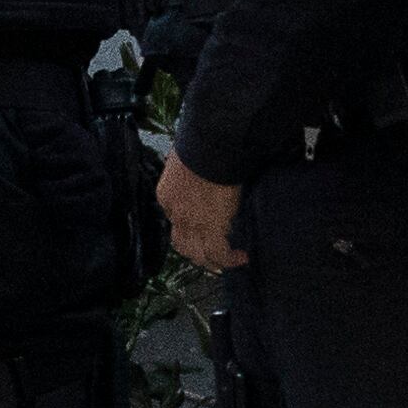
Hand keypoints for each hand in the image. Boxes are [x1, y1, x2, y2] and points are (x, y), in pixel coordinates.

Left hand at [155, 152, 248, 272]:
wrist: (210, 146)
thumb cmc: (199, 145)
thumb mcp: (182, 158)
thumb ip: (186, 168)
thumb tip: (192, 164)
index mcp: (166, 195)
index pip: (174, 217)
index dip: (187, 225)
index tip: (201, 226)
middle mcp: (175, 213)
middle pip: (181, 243)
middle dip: (195, 253)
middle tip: (209, 257)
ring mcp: (192, 223)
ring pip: (198, 253)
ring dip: (211, 261)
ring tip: (225, 263)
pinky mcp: (212, 226)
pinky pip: (219, 252)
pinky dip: (230, 259)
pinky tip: (241, 257)